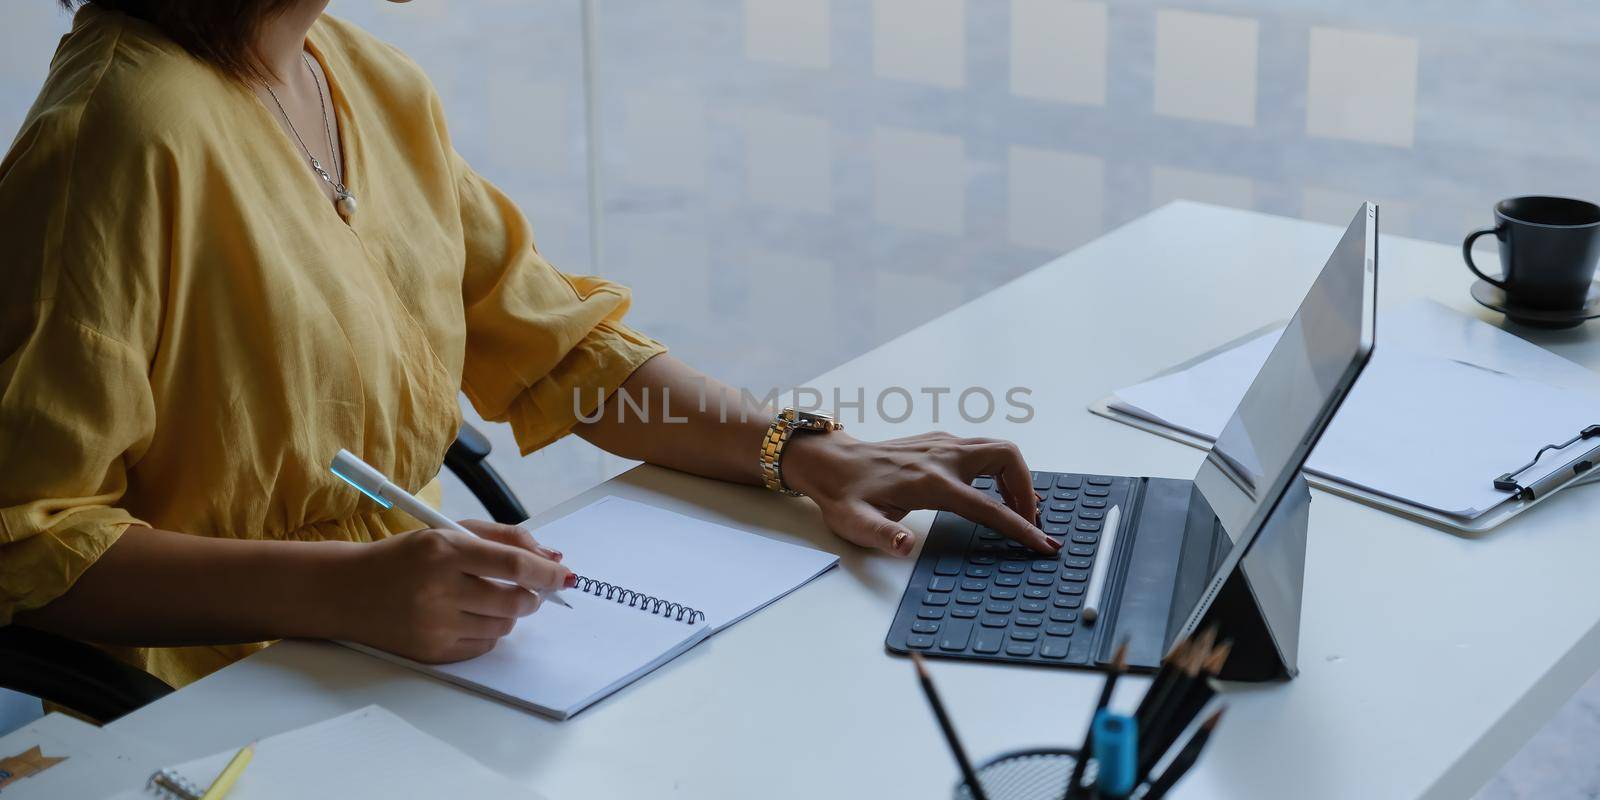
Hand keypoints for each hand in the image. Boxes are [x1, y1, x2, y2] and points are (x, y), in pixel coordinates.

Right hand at [334, 520, 572, 662]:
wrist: (346, 591)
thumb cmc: (405, 558)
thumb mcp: (448, 534)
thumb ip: (503, 539)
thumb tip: (552, 556)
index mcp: (443, 550)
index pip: (512, 564)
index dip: (547, 572)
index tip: (565, 575)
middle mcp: (438, 589)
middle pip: (514, 600)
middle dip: (533, 595)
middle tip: (530, 589)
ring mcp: (433, 625)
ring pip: (503, 625)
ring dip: (510, 613)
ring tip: (489, 599)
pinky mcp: (431, 652)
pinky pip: (483, 646)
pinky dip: (488, 631)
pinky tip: (468, 616)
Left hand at [781, 431, 1056, 556]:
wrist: (829, 463)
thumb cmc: (844, 496)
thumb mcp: (856, 522)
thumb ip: (882, 535)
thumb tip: (905, 545)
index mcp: (931, 482)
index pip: (989, 507)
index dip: (1020, 526)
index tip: (1044, 544)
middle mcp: (943, 457)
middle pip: (1007, 459)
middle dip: (1028, 489)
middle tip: (1030, 520)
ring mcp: (942, 445)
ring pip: (998, 449)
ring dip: (1016, 477)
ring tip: (1018, 508)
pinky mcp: (938, 442)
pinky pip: (983, 449)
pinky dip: (1000, 468)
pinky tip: (993, 489)